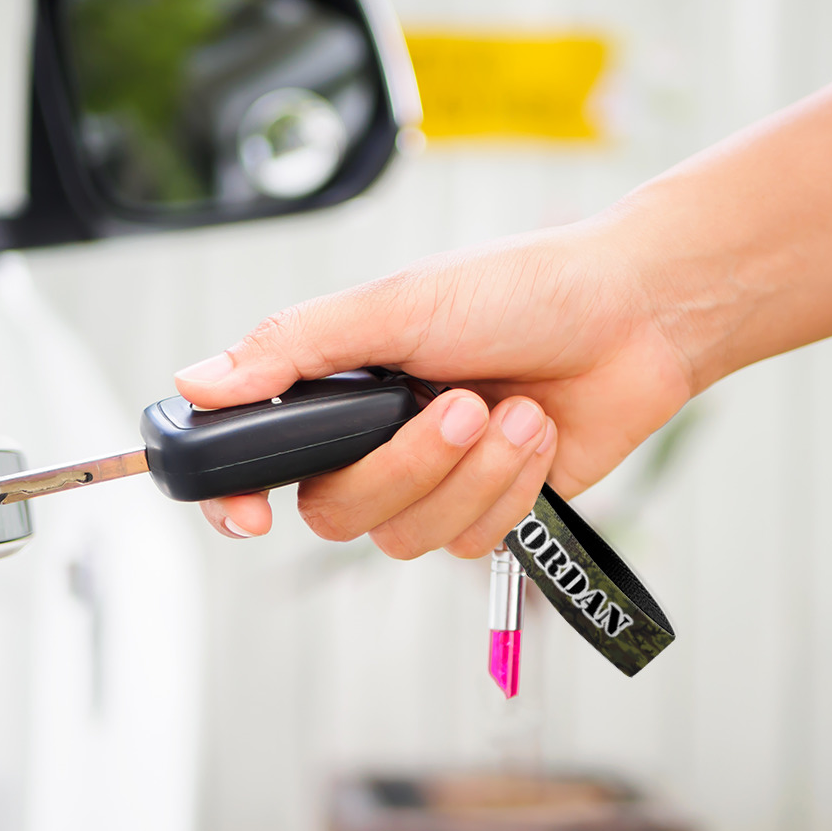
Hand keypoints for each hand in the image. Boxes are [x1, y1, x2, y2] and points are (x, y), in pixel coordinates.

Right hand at [173, 207, 694, 557]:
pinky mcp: (491, 510)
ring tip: (512, 411)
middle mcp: (378, 438)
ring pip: (405, 537)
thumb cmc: (522, 288)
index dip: (235, 496)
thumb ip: (294, 349)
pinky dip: (509, 489)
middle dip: (406, 466)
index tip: (249, 514)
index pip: (256, 458)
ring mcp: (435, 480)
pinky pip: (471, 542)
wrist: (635, 315)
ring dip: (470, 476)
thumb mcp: (398, 303)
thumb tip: (196, 382)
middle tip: (462, 404)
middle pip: (336, 511)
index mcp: (342, 385)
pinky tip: (537, 433)